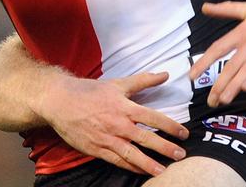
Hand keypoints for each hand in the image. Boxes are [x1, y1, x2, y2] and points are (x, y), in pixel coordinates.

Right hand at [34, 71, 189, 175]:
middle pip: (146, 138)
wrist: (61, 102)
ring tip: (164, 171)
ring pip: (132, 154)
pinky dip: (131, 167)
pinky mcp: (97, 149)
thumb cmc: (90, 92)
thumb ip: (143, 80)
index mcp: (125, 107)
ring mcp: (108, 139)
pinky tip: (141, 171)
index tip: (184, 134)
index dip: (171, 126)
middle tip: (181, 154)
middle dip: (165, 148)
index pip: (154, 118)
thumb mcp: (118, 84)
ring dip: (149, 164)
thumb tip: (165, 74)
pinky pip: (117, 161)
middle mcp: (119, 125)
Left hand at [189, 0, 245, 106]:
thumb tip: (204, 7)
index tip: (191, 76)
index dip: (203, 62)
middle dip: (219, 84)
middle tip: (210, 101)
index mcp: (244, 28)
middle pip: (231, 64)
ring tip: (223, 101)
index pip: (218, 47)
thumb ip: (228, 9)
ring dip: (233, 87)